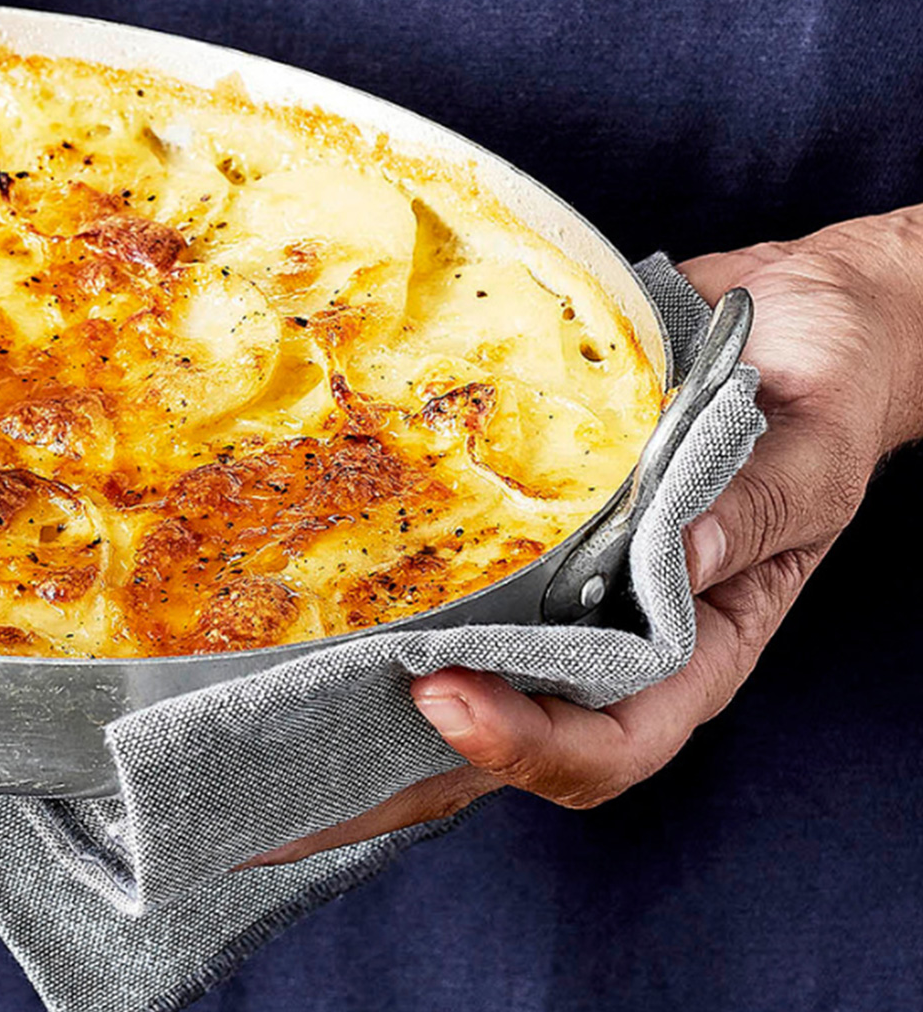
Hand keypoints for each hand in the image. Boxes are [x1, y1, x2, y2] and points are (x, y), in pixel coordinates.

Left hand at [246, 210, 922, 866]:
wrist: (796, 314)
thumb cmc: (824, 382)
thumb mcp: (811, 443)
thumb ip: (749, 506)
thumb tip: (673, 558)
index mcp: (699, 646)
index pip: (610, 740)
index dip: (526, 742)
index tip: (442, 695)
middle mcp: (614, 636)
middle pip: (506, 745)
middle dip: (400, 771)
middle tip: (292, 761)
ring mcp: (557, 592)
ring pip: (456, 682)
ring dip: (363, 710)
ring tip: (260, 716)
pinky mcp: (516, 535)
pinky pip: (443, 586)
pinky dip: (373, 606)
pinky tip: (293, 606)